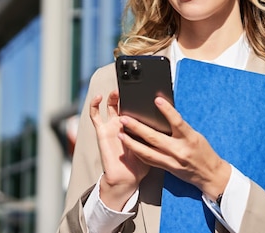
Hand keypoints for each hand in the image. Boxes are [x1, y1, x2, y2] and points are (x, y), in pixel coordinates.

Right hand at [89, 90, 149, 209]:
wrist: (126, 179)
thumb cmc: (141, 165)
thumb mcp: (155, 146)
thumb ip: (158, 133)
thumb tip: (169, 118)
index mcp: (135, 127)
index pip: (137, 108)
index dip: (140, 97)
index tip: (148, 89)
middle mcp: (123, 125)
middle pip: (125, 104)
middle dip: (128, 94)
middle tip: (133, 86)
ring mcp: (112, 127)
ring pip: (111, 107)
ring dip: (113, 96)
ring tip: (118, 90)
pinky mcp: (102, 131)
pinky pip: (95, 117)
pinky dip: (95, 105)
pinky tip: (99, 97)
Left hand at [118, 97, 231, 200]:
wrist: (210, 174)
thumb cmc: (203, 151)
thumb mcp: (195, 135)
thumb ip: (180, 127)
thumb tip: (164, 113)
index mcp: (189, 138)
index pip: (177, 122)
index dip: (167, 110)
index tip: (157, 100)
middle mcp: (179, 150)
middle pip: (155, 138)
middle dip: (137, 128)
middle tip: (124, 119)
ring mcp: (172, 161)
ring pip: (147, 152)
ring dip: (132, 143)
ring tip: (121, 134)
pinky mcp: (167, 168)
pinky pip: (149, 160)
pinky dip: (139, 152)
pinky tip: (130, 146)